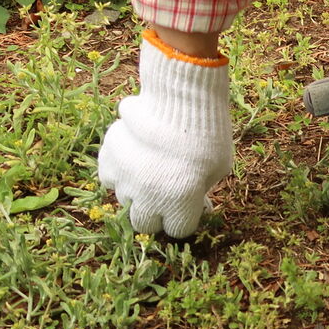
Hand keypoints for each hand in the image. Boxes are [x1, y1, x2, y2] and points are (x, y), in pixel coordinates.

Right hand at [97, 34, 233, 236]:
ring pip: (125, 200)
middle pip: (145, 224)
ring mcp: (125, 179)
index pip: (178, 230)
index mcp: (179, 203)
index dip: (185, 217)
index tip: (188, 204)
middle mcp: (148, 198)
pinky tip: (133, 158)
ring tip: (150, 168)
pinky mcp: (109, 159)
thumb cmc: (208, 133)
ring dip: (137, 191)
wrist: (180, 98)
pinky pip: (110, 177)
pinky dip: (120, 172)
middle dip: (156, 213)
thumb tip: (198, 204)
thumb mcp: (219, 168)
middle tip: (165, 194)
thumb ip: (203, 191)